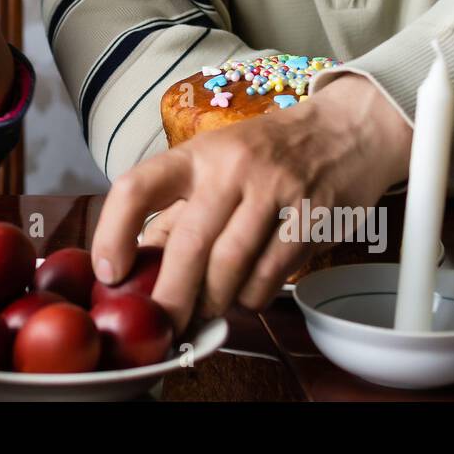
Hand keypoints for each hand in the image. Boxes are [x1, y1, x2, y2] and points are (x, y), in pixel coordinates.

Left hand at [92, 74, 412, 332]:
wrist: (344, 130)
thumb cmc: (267, 151)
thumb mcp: (213, 163)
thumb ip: (176, 211)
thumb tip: (136, 262)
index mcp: (196, 154)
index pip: (138, 187)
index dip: (113, 233)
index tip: (109, 272)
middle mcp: (231, 168)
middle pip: (189, 244)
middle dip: (170, 296)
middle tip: (162, 323)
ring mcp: (274, 190)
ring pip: (230, 267)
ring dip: (212, 301)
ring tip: (206, 310)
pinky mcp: (311, 216)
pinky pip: (270, 275)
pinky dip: (251, 297)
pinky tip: (246, 295)